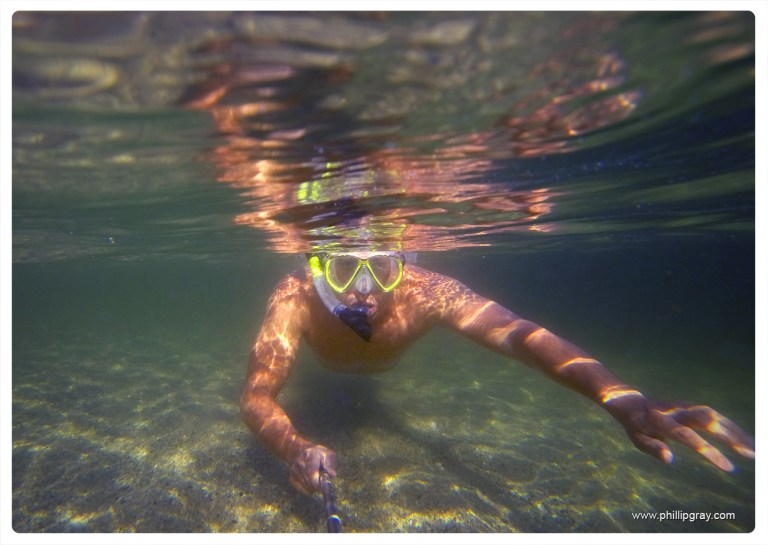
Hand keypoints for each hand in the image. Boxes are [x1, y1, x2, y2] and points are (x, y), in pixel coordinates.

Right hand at [289, 445, 336, 494]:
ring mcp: (293, 470)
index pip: (311, 470)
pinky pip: (302, 490)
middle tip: (323, 485)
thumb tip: (332, 474)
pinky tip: (312, 483)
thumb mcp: (329, 456)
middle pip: (308, 480)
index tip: (323, 488)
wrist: (306, 453)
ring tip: (318, 480)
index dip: (316, 481)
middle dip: (317, 485)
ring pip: (306, 486)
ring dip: (314, 488)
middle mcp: (299, 461)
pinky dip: (309, 490)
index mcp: (310, 454)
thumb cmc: (321, 456)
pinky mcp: (291, 478)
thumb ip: (330, 464)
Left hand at [607, 396, 753, 470]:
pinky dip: (730, 426)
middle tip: (752, 454)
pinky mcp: (692, 405)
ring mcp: (686, 406)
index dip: (710, 452)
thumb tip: (670, 459)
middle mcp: (678, 412)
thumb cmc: (636, 426)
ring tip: (755, 448)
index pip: (690, 438)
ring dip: (736, 431)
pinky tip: (744, 439)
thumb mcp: (637, 439)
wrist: (633, 402)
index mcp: (663, 422)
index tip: (729, 467)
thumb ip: (653, 448)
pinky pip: (714, 414)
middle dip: (732, 438)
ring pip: (715, 416)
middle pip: (708, 422)